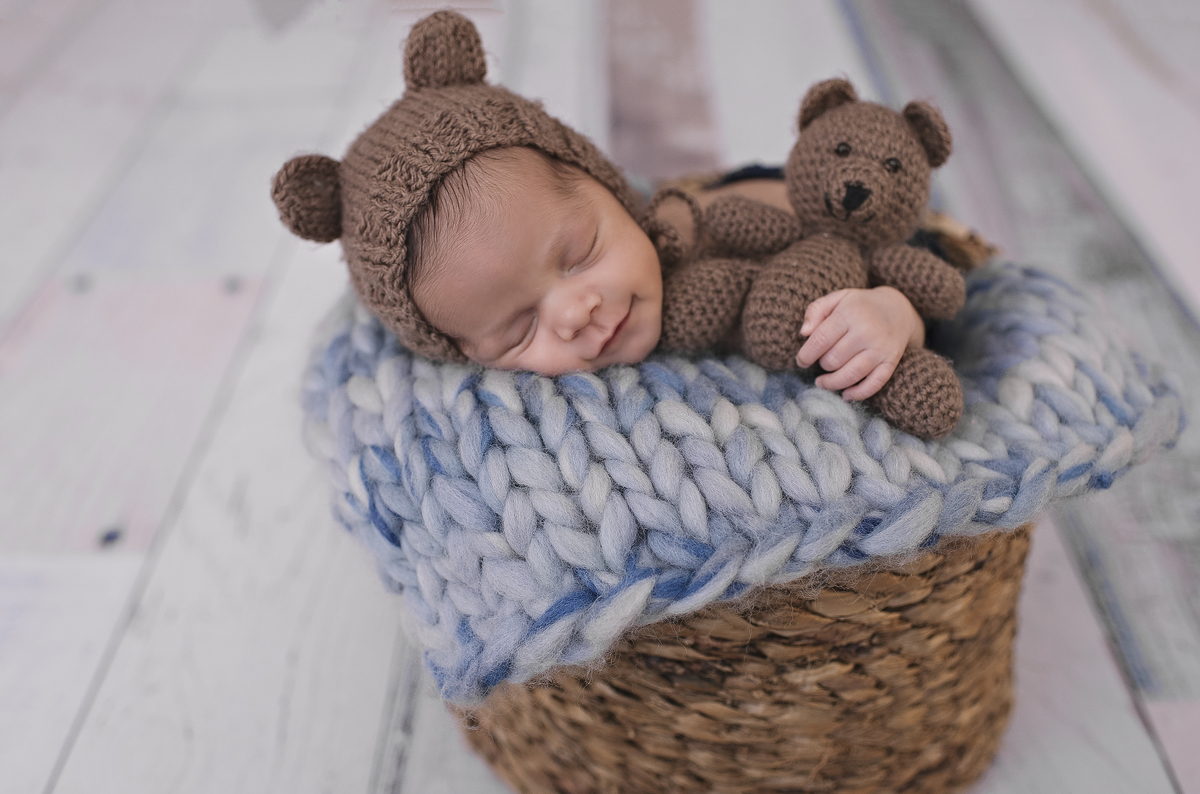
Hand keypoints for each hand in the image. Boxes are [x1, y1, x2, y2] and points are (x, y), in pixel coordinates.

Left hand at [796, 286, 924, 400]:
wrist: (898, 309)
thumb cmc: (860, 305)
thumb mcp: (837, 298)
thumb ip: (816, 310)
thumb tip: (804, 333)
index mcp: (850, 313)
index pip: (820, 340)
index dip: (806, 355)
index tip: (801, 361)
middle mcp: (867, 331)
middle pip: (833, 360)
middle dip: (822, 365)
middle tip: (822, 362)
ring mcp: (880, 348)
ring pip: (850, 375)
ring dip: (832, 383)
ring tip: (822, 382)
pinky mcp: (891, 361)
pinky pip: (874, 384)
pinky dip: (858, 394)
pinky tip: (846, 395)